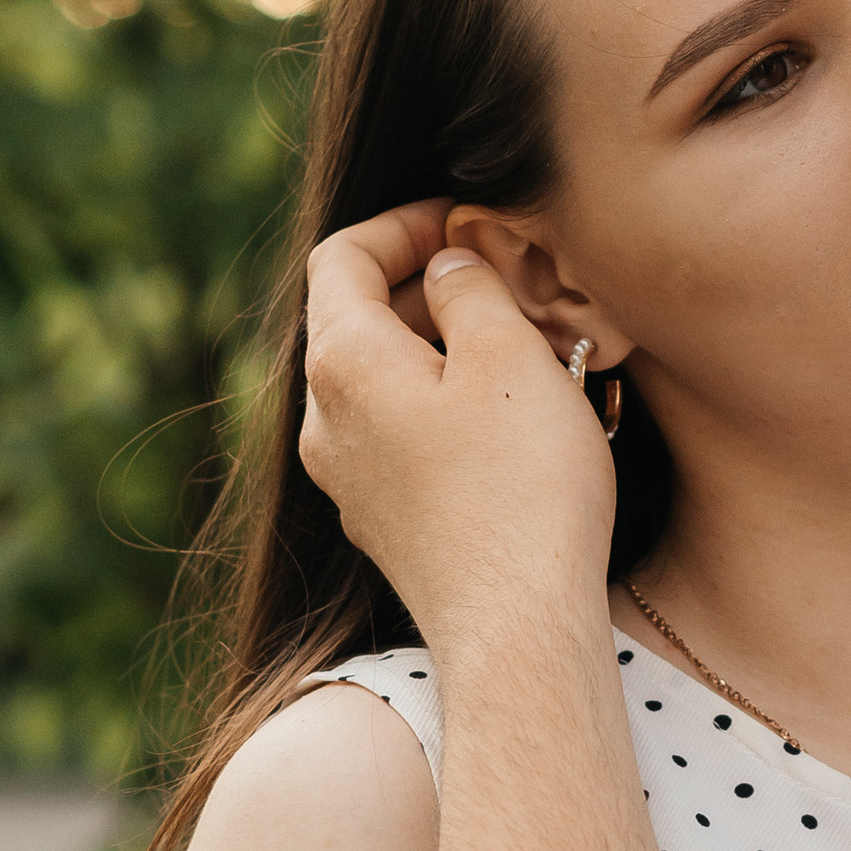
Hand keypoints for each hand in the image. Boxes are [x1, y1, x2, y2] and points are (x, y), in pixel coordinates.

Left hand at [301, 201, 619, 659]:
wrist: (518, 628)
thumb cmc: (521, 487)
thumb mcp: (509, 356)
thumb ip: (471, 288)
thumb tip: (449, 265)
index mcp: (342, 363)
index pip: (343, 257)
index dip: (402, 224)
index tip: (463, 221)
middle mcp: (325, 421)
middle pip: (359, 318)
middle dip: (432, 286)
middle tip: (509, 282)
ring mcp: (348, 478)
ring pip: (383, 380)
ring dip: (444, 348)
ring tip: (525, 348)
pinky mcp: (383, 521)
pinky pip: (400, 435)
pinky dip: (443, 404)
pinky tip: (509, 420)